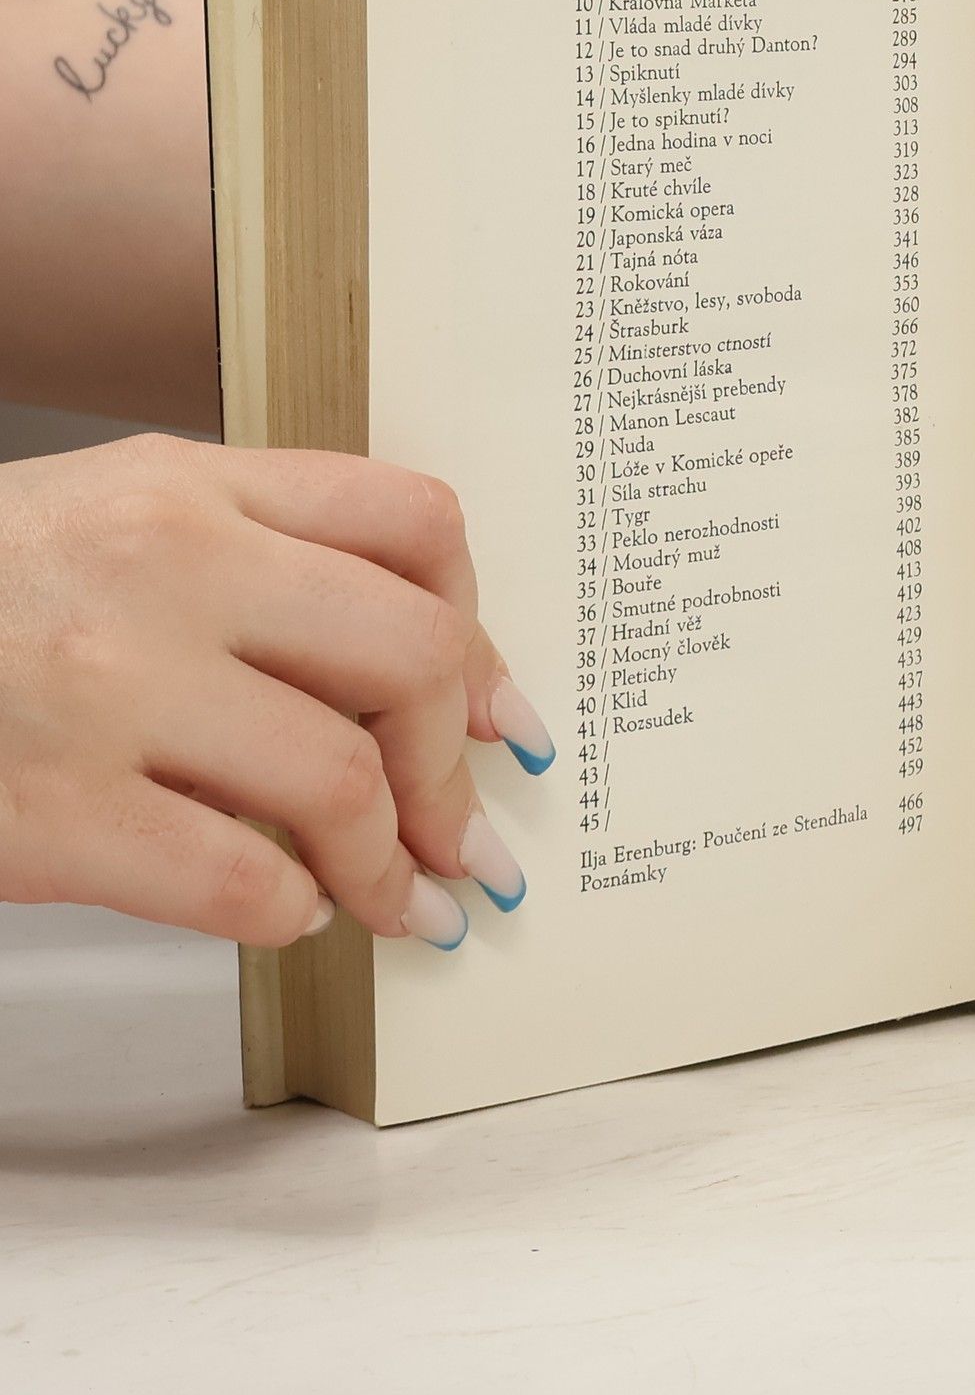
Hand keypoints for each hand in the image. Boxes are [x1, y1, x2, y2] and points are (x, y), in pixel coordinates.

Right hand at [0, 434, 555, 947]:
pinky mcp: (50, 811)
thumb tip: (427, 682)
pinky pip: (238, 879)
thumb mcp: (115, 519)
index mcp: (190, 484)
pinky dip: (293, 910)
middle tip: (469, 831)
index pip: (413, 520)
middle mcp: (167, 567)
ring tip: (402, 899)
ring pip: (341, 779)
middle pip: (410, 653)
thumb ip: (262, 562)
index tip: (503, 714)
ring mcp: (107, 687)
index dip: (485, 631)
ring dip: (393, 862)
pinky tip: (294, 910)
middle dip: (458, 764)